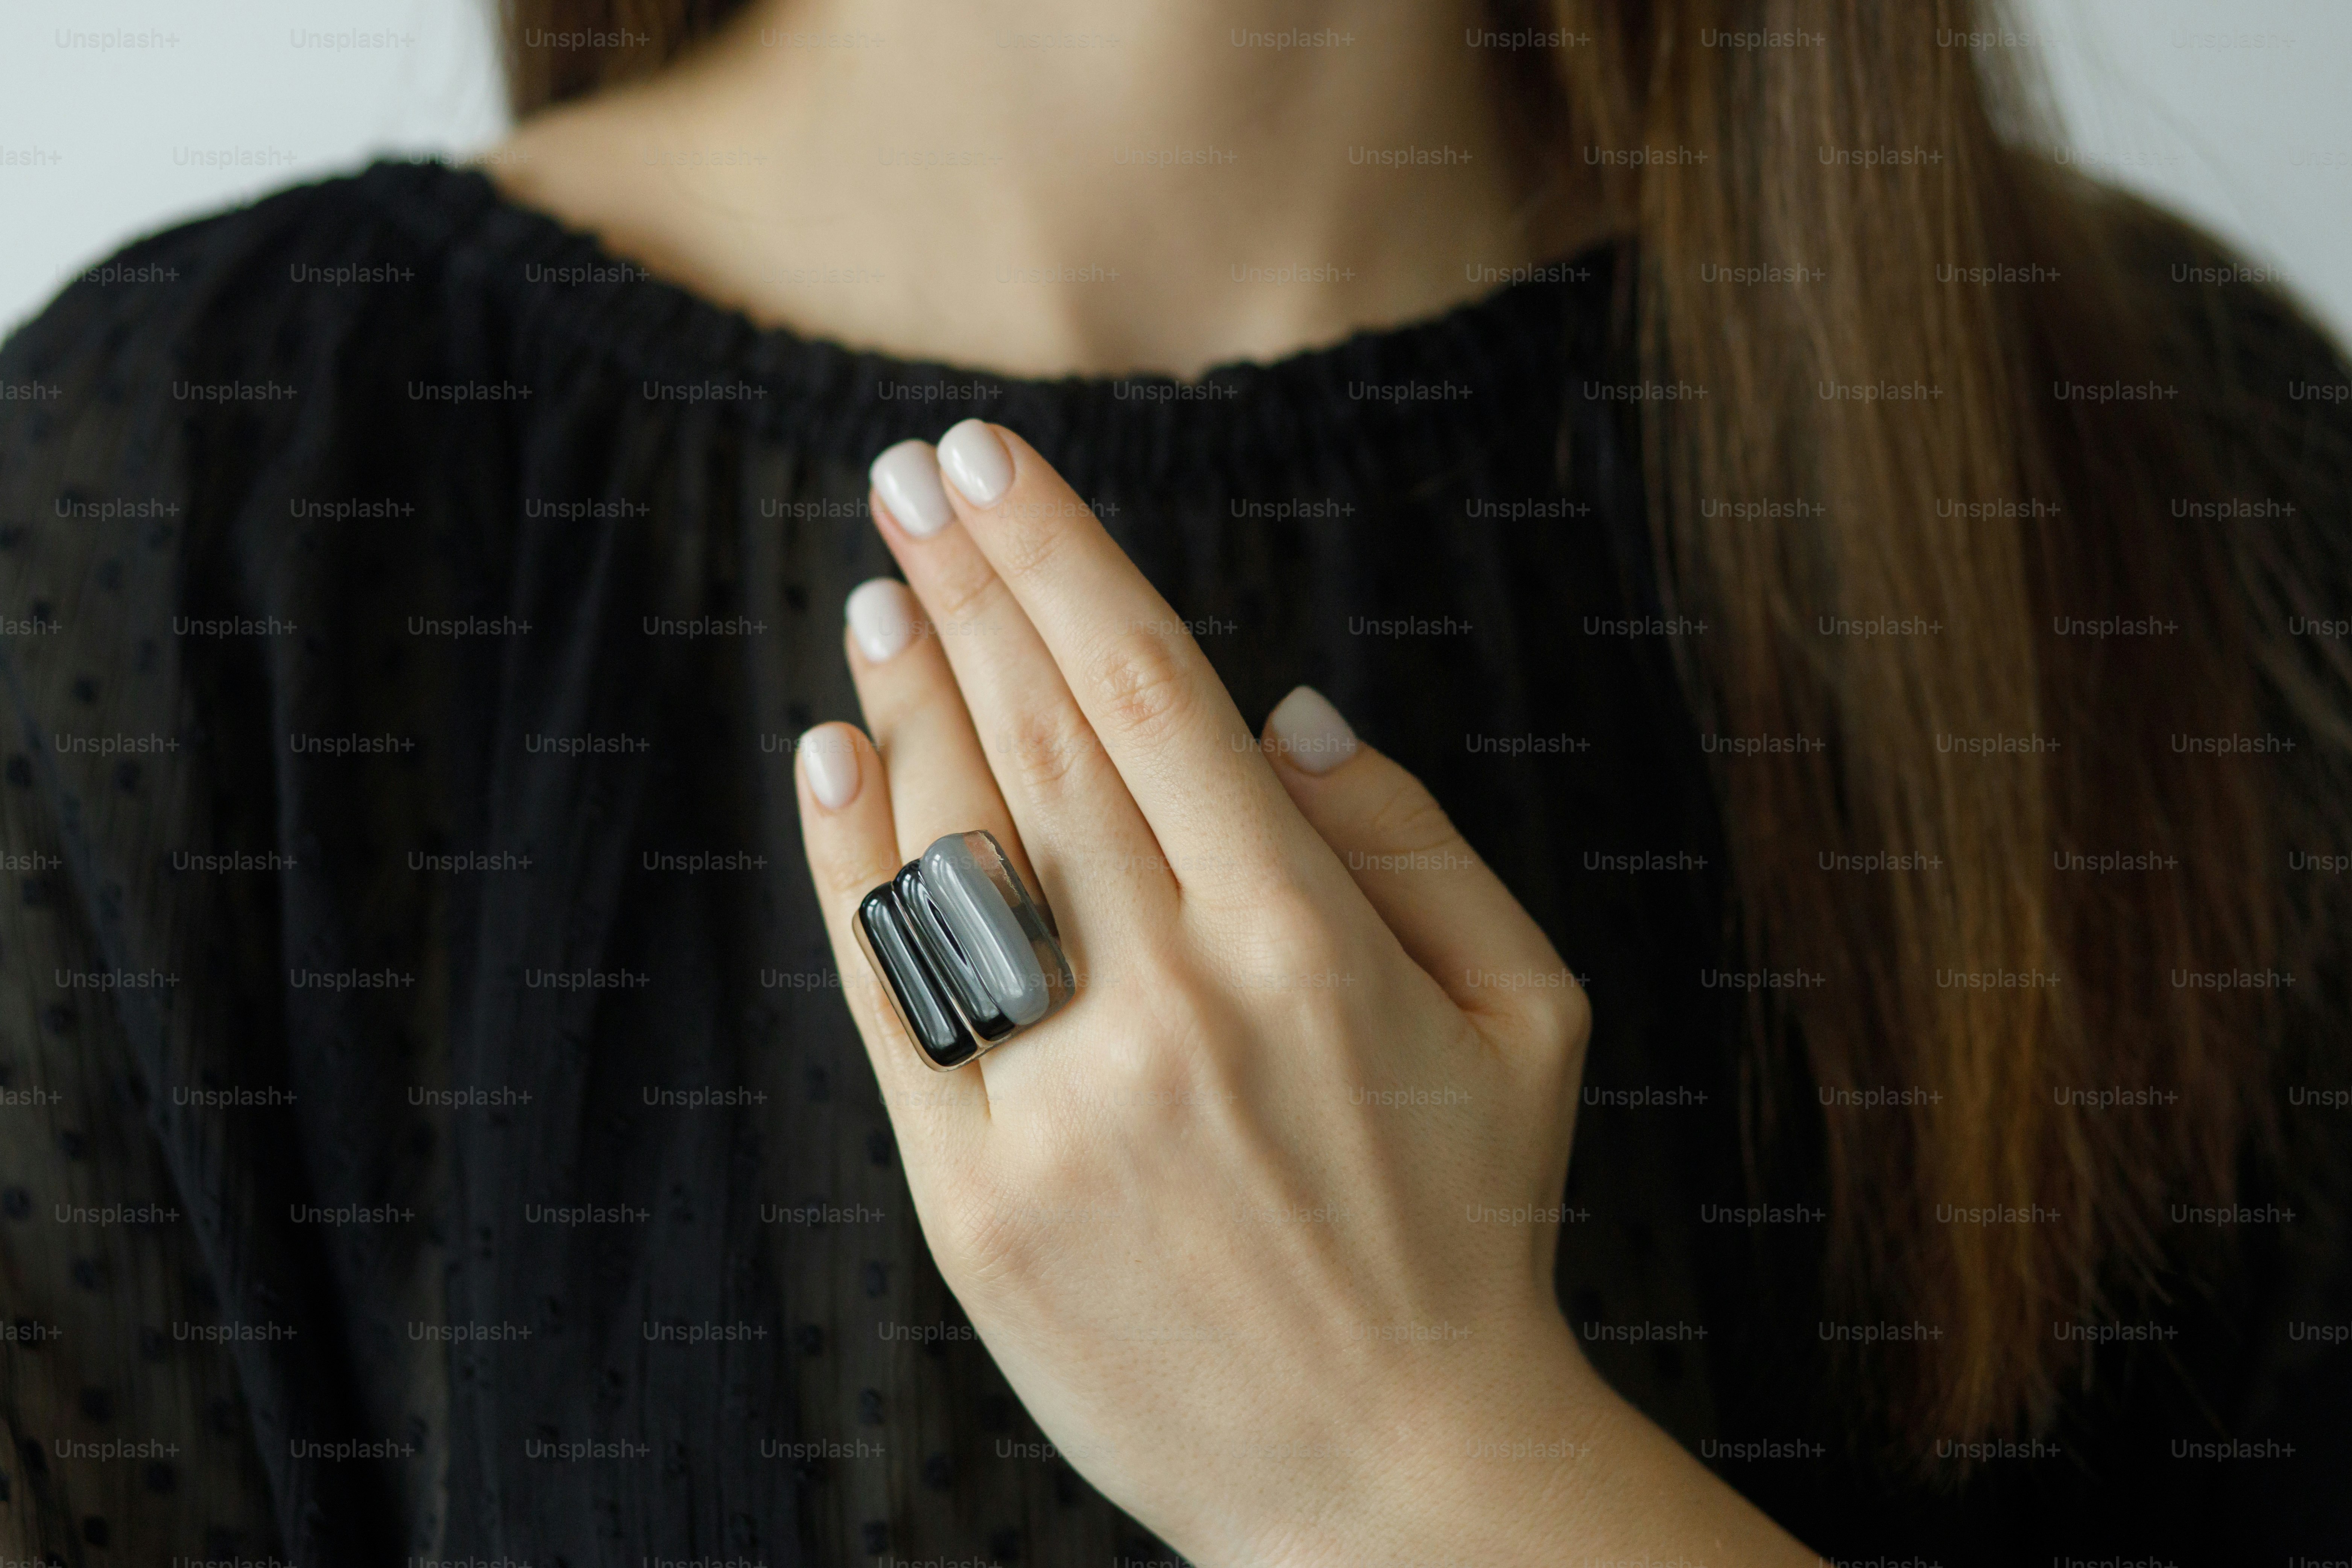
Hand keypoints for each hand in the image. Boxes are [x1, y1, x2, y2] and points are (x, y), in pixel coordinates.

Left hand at [794, 422, 1811, 1566]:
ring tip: (877, 598)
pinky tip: (831, 757)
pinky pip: (889, 999)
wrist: (1389, 1477)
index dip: (1056, 553)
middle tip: (907, 482)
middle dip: (964, 586)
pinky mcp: (977, 1203)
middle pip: (1034, 740)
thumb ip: (1413, 838)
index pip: (1146, 688)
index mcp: (1308, 944)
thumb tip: (1277, 706)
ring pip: (951, 851)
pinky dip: (849, 866)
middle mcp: (1176, 1005)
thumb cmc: (1472, 1225)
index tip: (986, 459)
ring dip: (902, 700)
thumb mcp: (1530, 1014)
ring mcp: (1063, 1108)